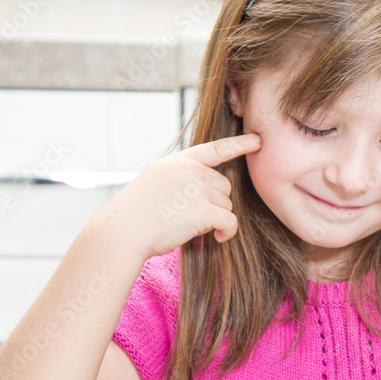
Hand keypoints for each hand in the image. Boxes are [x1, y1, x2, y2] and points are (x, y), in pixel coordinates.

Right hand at [94, 133, 261, 260]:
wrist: (122, 230)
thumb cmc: (137, 214)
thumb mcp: (156, 183)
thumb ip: (181, 179)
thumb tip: (210, 190)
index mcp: (178, 162)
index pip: (214, 149)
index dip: (239, 145)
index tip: (258, 140)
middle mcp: (190, 171)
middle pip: (224, 185)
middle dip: (216, 202)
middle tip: (194, 216)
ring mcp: (197, 189)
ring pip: (227, 204)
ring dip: (217, 218)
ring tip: (192, 226)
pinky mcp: (204, 210)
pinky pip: (230, 221)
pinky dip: (228, 232)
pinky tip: (219, 238)